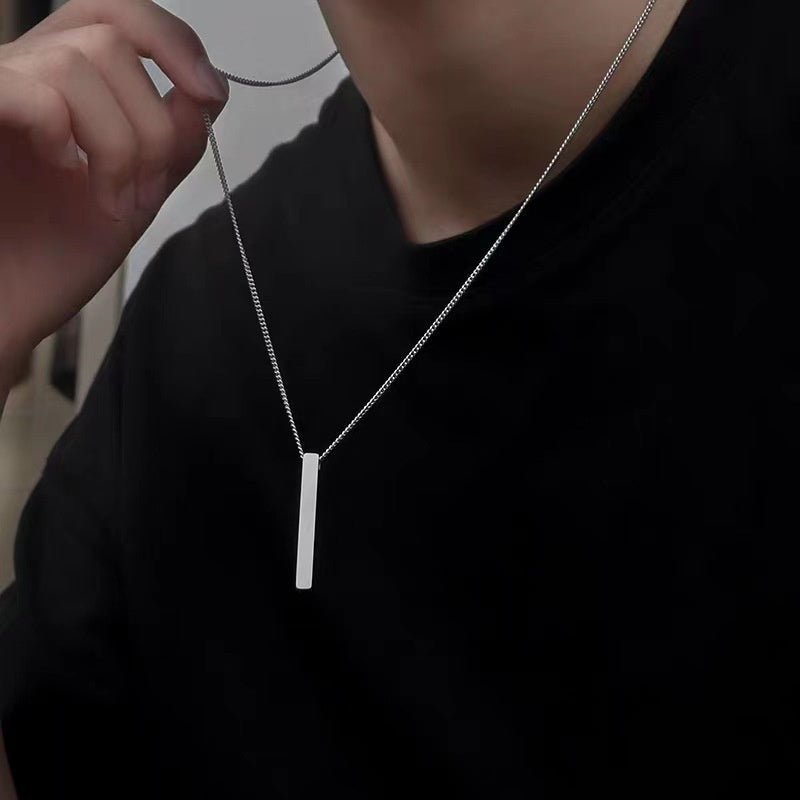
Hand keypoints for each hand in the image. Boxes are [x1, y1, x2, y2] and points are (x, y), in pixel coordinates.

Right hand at [0, 0, 229, 378]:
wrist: (3, 309)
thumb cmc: (51, 260)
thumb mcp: (133, 197)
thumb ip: (171, 145)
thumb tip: (207, 90)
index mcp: (62, 85)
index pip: (116, 14)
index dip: (172, 40)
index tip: (210, 95)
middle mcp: (23, 72)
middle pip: (111, 39)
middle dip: (151, 125)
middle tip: (139, 192)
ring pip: (78, 62)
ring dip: (116, 142)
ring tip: (106, 199)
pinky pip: (29, 89)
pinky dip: (62, 130)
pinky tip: (58, 166)